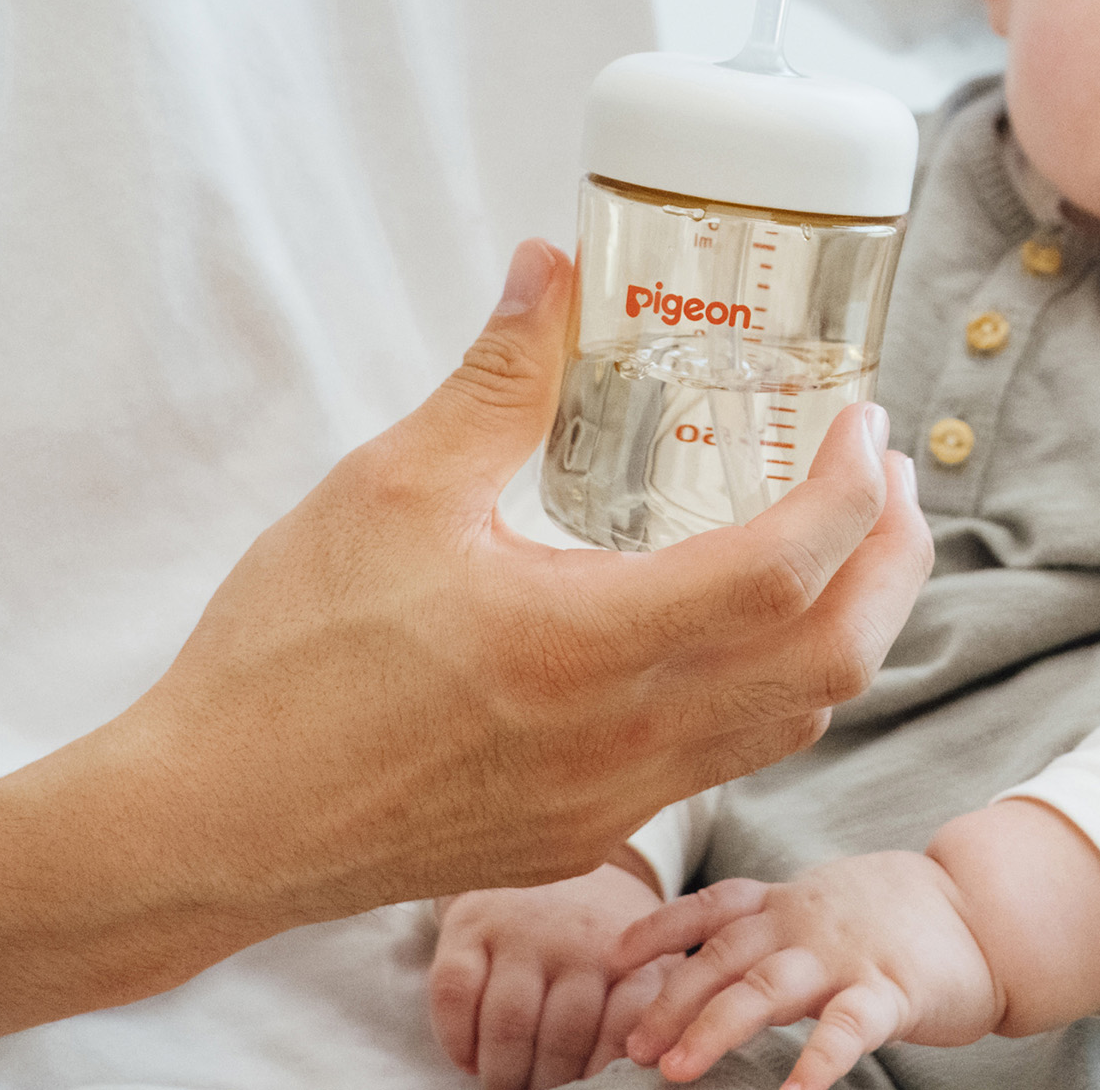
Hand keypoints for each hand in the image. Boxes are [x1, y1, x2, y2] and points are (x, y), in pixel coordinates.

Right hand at [104, 239, 932, 921]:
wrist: (207, 827)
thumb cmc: (286, 662)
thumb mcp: (389, 489)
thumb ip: (497, 376)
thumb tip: (553, 266)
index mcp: (588, 647)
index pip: (787, 570)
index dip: (851, 489)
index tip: (863, 420)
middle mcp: (625, 740)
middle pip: (833, 660)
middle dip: (891, 558)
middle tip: (885, 472)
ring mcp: (612, 801)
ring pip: (793, 721)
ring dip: (846, 625)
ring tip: (842, 536)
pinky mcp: (584, 833)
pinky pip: (726, 759)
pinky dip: (774, 684)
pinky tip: (741, 624)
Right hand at [430, 859, 668, 1088]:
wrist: (544, 853)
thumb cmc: (597, 935)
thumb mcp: (641, 961)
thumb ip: (642, 1014)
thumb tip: (639, 1068)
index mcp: (631, 953)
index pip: (622, 1027)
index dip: (599, 1070)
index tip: (585, 1081)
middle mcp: (578, 938)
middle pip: (562, 1035)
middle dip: (546, 1082)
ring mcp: (522, 930)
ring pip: (509, 1023)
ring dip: (503, 1071)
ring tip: (505, 1082)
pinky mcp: (470, 926)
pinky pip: (455, 996)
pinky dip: (458, 1041)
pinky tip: (470, 1057)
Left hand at [614, 857, 999, 1089]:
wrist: (983, 908)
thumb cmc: (889, 915)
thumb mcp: (820, 903)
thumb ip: (765, 928)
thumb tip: (691, 972)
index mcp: (786, 902)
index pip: (711, 907)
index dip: (659, 928)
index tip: (611, 958)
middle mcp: (806, 922)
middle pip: (725, 957)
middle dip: (673, 1000)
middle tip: (632, 1046)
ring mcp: (846, 955)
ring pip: (769, 989)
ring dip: (718, 1028)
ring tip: (678, 1070)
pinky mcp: (891, 991)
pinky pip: (848, 1029)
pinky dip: (817, 1062)